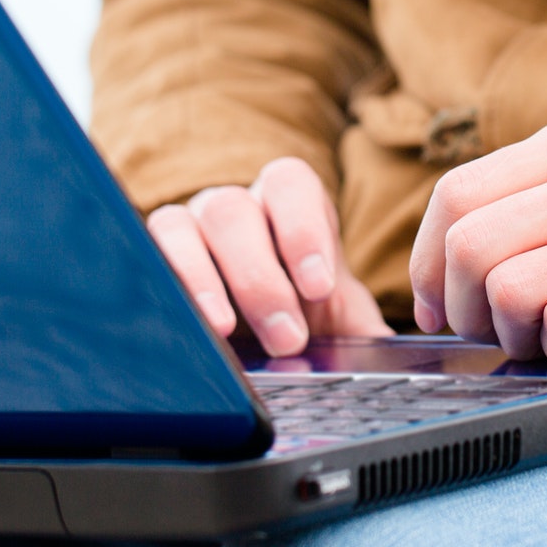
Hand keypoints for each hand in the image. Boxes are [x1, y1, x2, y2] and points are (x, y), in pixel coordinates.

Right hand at [146, 157, 392, 355]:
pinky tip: (183, 324)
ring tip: (223, 331)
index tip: (319, 286)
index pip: (290, 184)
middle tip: (288, 336)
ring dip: (204, 281)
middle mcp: (235, 206)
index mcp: (288, 202)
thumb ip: (368, 331)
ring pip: (181, 225)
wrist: (260, 325)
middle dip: (260, 278)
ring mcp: (187, 226)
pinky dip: (163, 284)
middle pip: (234, 213)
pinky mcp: (151, 252)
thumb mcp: (339, 317)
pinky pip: (144, 250)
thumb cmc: (302, 310)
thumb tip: (401, 362)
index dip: (302, 229)